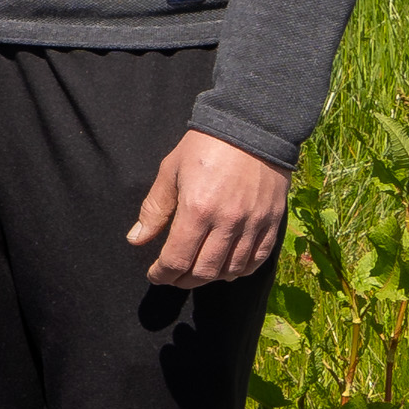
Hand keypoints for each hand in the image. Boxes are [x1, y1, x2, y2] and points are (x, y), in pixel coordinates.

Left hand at [126, 129, 290, 289]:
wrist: (252, 128)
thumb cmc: (204, 147)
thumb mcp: (170, 171)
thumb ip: (154, 209)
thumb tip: (136, 239)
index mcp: (197, 209)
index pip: (177, 259)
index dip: (162, 273)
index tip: (154, 274)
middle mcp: (228, 222)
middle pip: (204, 271)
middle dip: (183, 280)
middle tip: (172, 277)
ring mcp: (254, 225)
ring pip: (231, 270)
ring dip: (210, 278)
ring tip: (196, 272)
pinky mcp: (273, 222)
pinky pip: (257, 259)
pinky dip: (239, 270)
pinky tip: (226, 268)